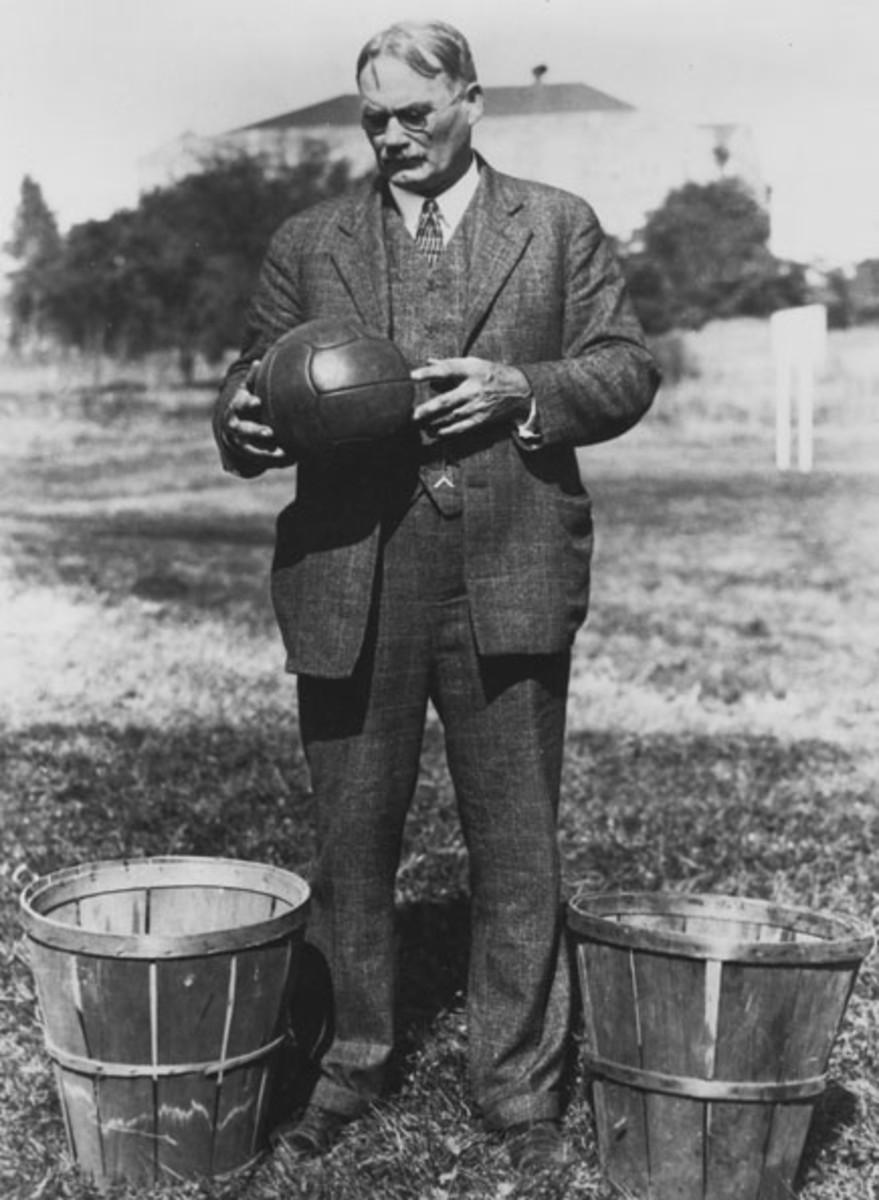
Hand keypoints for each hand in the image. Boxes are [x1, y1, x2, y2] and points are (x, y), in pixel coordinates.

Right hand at [221, 362, 292, 466]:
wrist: (233, 425)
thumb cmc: (247, 403)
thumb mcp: (246, 390)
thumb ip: (252, 379)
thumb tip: (257, 362)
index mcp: (237, 407)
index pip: (239, 404)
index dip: (247, 403)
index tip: (257, 402)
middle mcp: (235, 426)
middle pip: (242, 430)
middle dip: (255, 431)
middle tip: (269, 432)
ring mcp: (239, 442)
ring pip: (250, 450)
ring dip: (266, 453)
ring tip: (283, 454)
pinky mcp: (248, 455)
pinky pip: (260, 461)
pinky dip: (274, 461)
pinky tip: (291, 459)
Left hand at [411, 357, 531, 438]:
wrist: (520, 390)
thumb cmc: (492, 373)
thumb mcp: (474, 363)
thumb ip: (451, 364)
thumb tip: (428, 361)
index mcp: (472, 370)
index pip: (447, 370)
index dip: (428, 372)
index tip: (412, 375)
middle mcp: (474, 389)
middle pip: (446, 400)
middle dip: (427, 409)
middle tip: (411, 414)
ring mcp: (477, 406)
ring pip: (450, 416)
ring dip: (433, 421)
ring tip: (418, 422)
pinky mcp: (481, 419)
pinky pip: (461, 427)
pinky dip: (447, 430)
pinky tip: (436, 431)